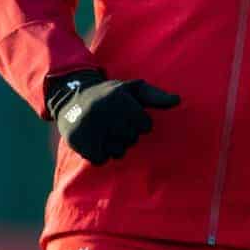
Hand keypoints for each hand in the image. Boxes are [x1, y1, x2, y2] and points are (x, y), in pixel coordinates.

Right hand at [46, 70, 179, 164]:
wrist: (71, 96)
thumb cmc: (109, 94)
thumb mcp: (132, 89)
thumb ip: (155, 96)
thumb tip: (178, 101)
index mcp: (118, 98)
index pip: (145, 126)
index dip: (139, 122)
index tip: (128, 114)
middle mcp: (102, 111)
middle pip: (132, 139)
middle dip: (126, 134)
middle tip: (113, 123)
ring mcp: (88, 127)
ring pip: (118, 152)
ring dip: (114, 146)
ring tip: (104, 131)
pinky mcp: (78, 141)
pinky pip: (101, 159)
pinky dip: (100, 154)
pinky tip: (95, 141)